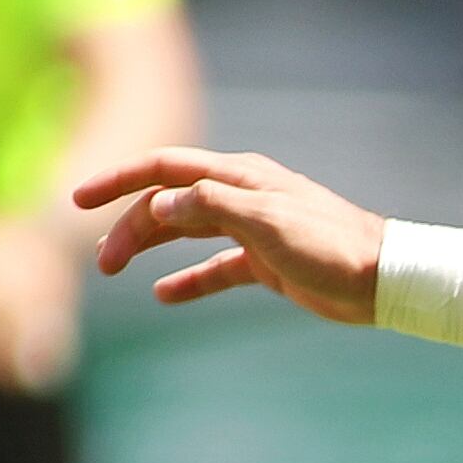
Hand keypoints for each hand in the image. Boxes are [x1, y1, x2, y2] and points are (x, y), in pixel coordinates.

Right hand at [75, 148, 384, 319]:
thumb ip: (211, 207)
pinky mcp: (267, 262)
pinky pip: (216, 268)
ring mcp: (253, 229)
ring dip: (151, 249)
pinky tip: (164, 294)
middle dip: (130, 226)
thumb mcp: (267, 222)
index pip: (165, 168)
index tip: (79, 199)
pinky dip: (189, 279)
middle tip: (103, 263)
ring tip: (117, 271)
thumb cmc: (331, 245)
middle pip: (170, 203)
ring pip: (187, 233)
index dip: (120, 180)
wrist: (383, 279)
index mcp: (239, 177)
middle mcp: (242, 196)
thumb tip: (160, 205)